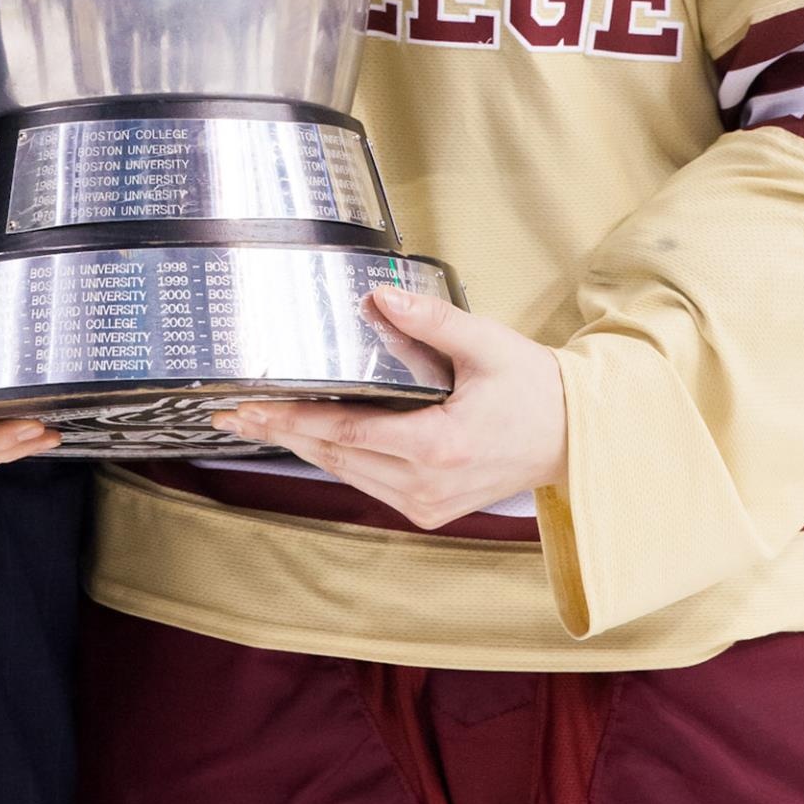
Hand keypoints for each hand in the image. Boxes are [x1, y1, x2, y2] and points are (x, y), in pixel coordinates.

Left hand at [207, 288, 566, 531]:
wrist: (573, 438)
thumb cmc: (533, 389)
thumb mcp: (486, 344)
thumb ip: (431, 320)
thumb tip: (379, 294)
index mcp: (438, 445)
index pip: (346, 432)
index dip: (292, 418)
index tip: (251, 406)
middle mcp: (426, 483)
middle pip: (333, 456)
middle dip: (279, 431)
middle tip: (230, 413)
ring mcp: (426, 503)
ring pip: (345, 472)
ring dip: (300, 445)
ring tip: (256, 421)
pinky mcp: (428, 509)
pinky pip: (367, 482)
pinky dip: (335, 457)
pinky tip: (307, 435)